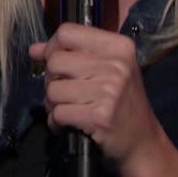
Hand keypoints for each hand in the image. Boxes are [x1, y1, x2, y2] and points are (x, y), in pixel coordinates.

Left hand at [28, 22, 165, 175]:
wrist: (143, 143)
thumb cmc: (122, 103)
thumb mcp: (107, 71)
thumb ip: (71, 55)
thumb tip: (34, 50)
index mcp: (119, 47)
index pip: (67, 33)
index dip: (52, 48)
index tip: (57, 64)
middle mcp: (116, 65)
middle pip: (55, 62)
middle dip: (51, 80)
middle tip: (64, 93)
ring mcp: (109, 91)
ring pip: (53, 90)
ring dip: (53, 105)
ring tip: (68, 110)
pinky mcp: (100, 117)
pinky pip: (58, 113)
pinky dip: (56, 122)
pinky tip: (68, 125)